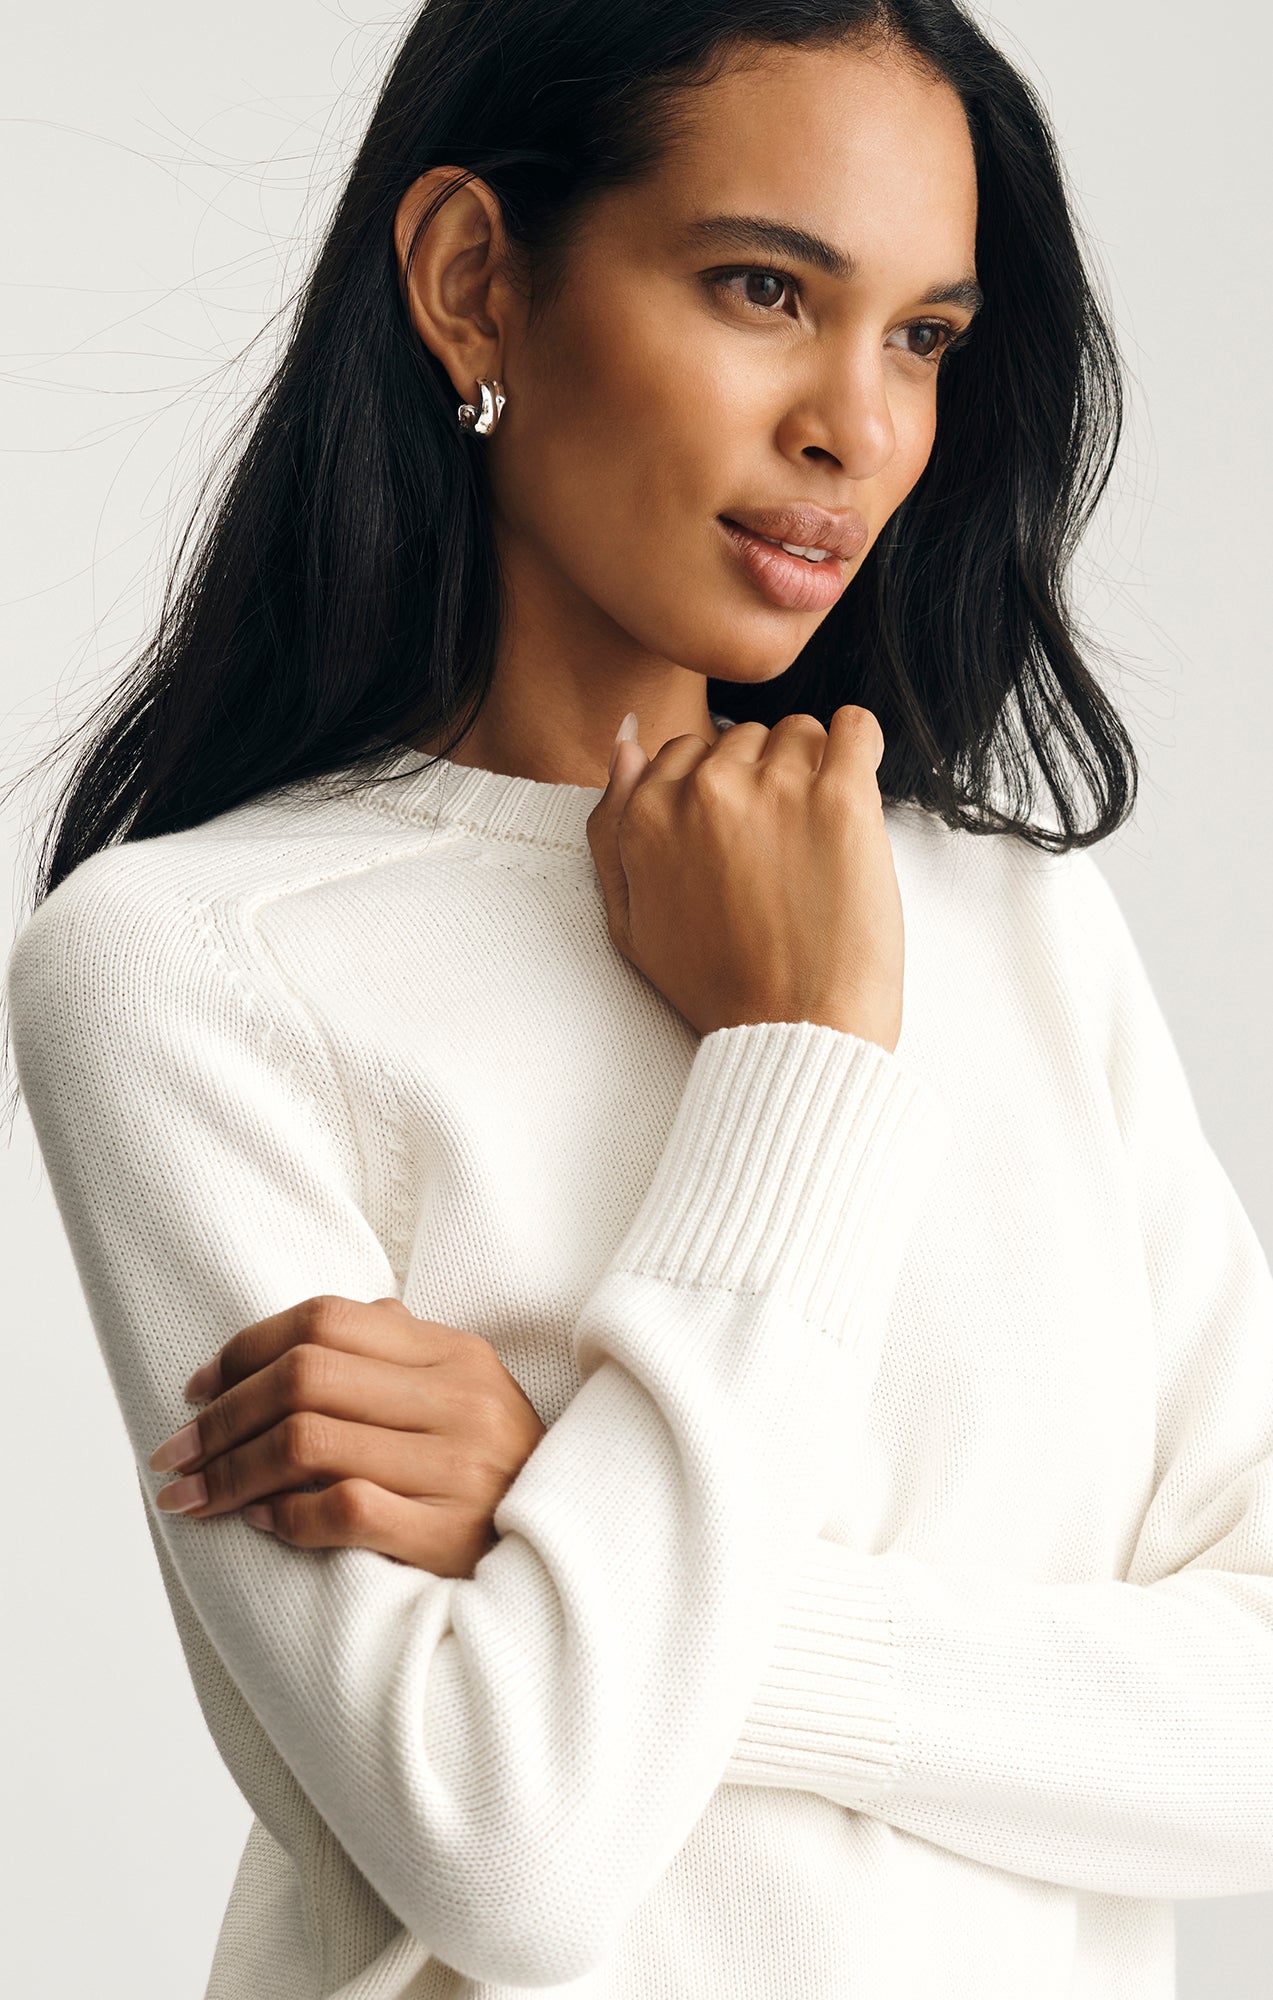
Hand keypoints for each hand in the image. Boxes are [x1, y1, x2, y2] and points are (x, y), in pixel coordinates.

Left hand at [147, 1294, 546, 1575]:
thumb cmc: (497, 1475)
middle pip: (305, 1377)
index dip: (245, 1349)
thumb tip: (292, 1339)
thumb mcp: (466, 1395)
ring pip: (309, 1442)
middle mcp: (461, 1400)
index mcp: (456, 1353)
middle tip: (175, 1453)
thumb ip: (397, 1354)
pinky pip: (342, 1511)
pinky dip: (287, 1516)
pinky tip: (264, 1524)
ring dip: (232, 1472)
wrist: (574, 1557)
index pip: (328, 1319)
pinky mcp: (450, 1534)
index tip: (195, 1389)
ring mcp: (459, 1467)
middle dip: (221, 1416)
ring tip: (195, 1497)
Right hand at [586, 706, 904, 1050]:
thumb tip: (626, 742)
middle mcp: (704, 791)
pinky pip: (854, 728)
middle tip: (782, 851)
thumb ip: (612, 828)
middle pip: (744, 739)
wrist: (796, 1035)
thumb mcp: (630, 923)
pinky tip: (855, 787)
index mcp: (648, 817)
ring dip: (813, 771)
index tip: (742, 837)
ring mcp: (774, 789)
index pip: (686, 750)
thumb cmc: (718, 990)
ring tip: (819, 838)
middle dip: (764, 780)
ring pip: (800, 734)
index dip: (718, 790)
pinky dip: (859, 745)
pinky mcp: (841, 798)